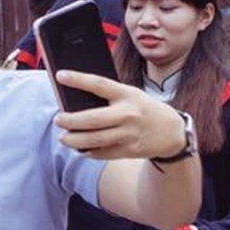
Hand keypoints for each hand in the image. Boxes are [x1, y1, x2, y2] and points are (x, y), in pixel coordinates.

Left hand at [54, 72, 192, 159]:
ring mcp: (129, 134)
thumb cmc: (142, 108)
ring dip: (74, 140)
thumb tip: (74, 101)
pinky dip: (88, 151)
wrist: (172, 131)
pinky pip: (103, 153)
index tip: (60, 76)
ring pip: (95, 140)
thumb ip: (107, 97)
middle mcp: (128, 114)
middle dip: (70, 121)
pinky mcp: (130, 150)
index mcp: (127, 94)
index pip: (99, 84)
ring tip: (63, 137)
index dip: (78, 79)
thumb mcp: (130, 95)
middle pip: (92, 119)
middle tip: (58, 120)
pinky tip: (80, 148)